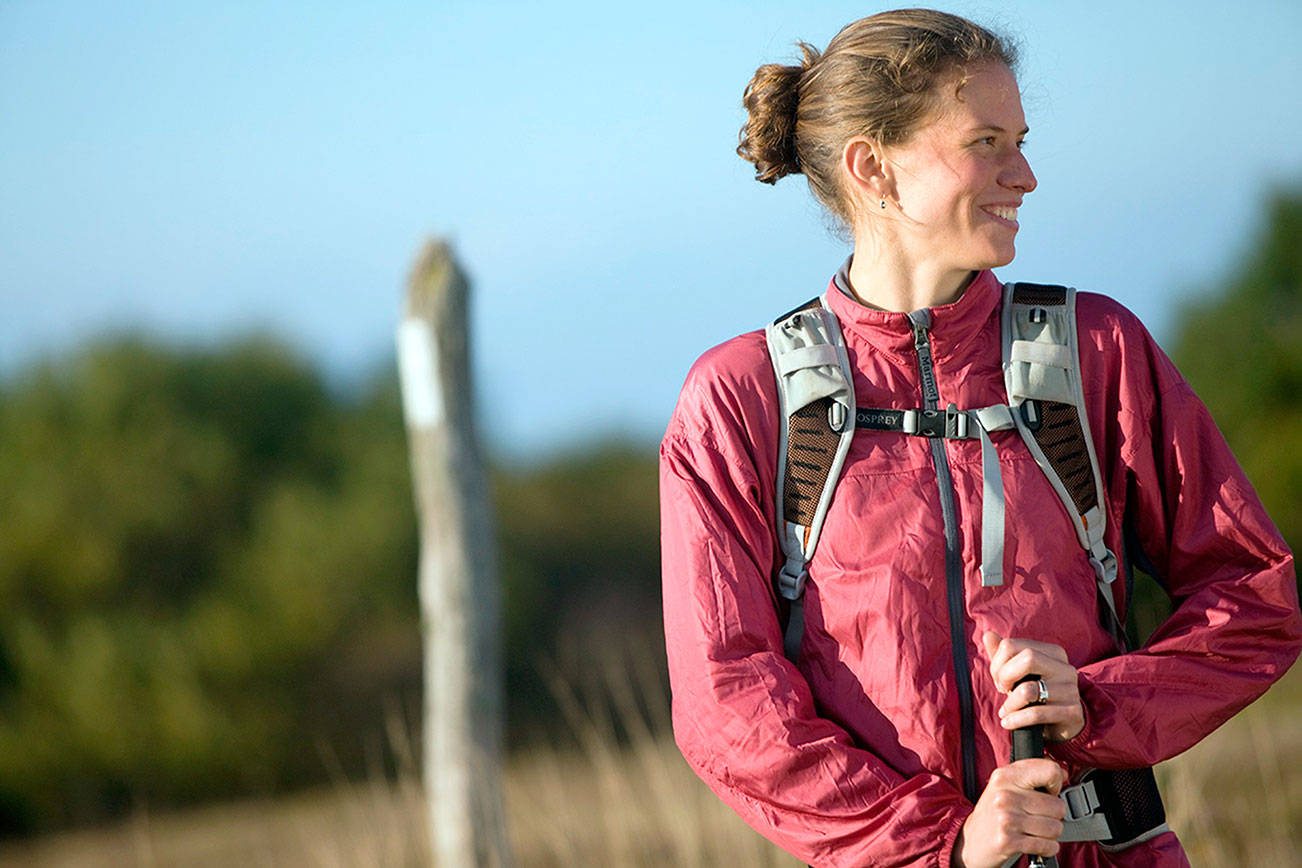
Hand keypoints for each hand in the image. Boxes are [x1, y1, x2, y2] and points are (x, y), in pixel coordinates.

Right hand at [951, 759, 1066, 867]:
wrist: (972, 840)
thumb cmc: (994, 812)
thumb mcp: (1006, 785)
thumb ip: (1033, 774)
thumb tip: (1064, 773)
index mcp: (1005, 776)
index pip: (1050, 771)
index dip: (1056, 783)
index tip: (1049, 790)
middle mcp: (1005, 795)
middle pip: (1058, 805)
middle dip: (1053, 815)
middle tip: (1038, 815)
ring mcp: (1006, 818)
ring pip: (1056, 827)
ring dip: (1050, 833)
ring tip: (1035, 829)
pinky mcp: (1009, 841)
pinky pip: (1048, 845)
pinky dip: (1047, 847)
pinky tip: (1035, 842)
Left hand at [982, 631, 1083, 742]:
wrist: (1063, 724)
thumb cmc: (1037, 694)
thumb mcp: (1019, 673)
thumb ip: (1004, 654)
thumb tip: (988, 635)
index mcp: (1052, 652)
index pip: (1012, 645)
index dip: (997, 662)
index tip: (998, 678)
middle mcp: (1065, 668)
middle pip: (1027, 658)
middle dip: (1004, 675)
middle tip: (1002, 689)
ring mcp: (1071, 690)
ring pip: (1028, 690)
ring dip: (1010, 703)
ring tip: (1006, 710)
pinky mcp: (1072, 712)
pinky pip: (1036, 714)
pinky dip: (1016, 719)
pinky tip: (1008, 722)